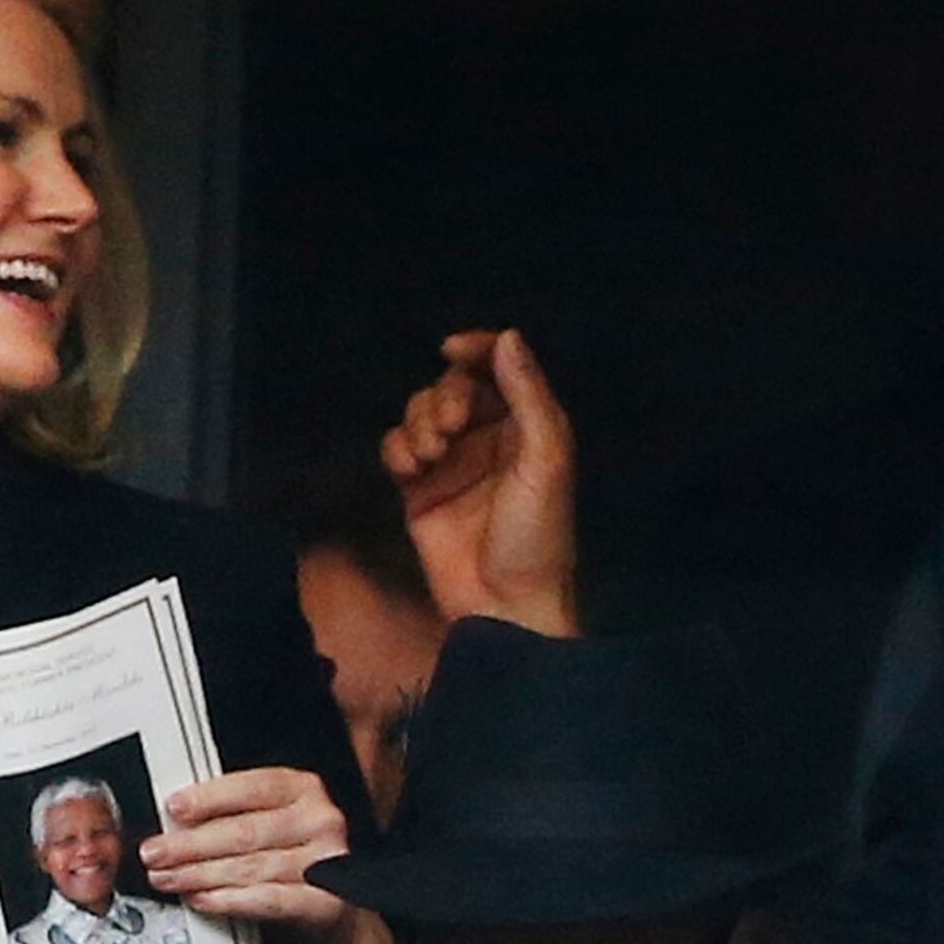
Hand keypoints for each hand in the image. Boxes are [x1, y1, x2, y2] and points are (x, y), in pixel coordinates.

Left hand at [145, 767, 353, 930]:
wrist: (330, 915)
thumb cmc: (289, 862)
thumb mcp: (265, 826)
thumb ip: (230, 815)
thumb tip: (175, 821)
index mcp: (303, 790)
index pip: (252, 787)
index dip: (210, 798)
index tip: (174, 808)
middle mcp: (319, 821)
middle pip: (244, 831)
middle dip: (190, 844)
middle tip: (155, 853)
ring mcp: (326, 863)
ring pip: (250, 867)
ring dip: (200, 875)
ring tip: (168, 878)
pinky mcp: (325, 903)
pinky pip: (269, 900)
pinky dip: (230, 900)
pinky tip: (202, 899)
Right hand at [381, 328, 579, 635]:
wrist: (504, 606)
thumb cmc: (537, 535)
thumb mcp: (545, 461)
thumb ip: (528, 396)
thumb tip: (507, 337)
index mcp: (528, 428)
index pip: (499, 369)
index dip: (477, 349)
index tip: (452, 349)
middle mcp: (490, 440)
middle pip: (453, 387)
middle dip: (445, 398)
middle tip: (452, 430)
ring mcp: (453, 464)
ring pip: (421, 413)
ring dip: (420, 423)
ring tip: (432, 458)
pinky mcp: (419, 490)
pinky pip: (398, 448)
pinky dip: (398, 449)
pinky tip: (411, 471)